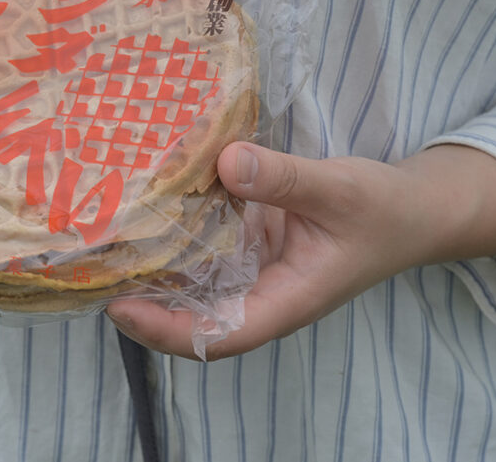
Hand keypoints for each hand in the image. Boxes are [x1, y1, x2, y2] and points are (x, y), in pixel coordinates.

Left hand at [107, 141, 495, 360]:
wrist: (410, 208)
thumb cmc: (383, 211)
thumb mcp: (338, 190)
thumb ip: (286, 180)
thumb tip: (227, 161)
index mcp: (285, 301)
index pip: (218, 333)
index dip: (166, 330)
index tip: (119, 308)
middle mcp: (259, 291)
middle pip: (190, 314)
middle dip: (140, 300)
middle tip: (85, 267)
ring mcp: (250, 268)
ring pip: (191, 279)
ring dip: (149, 265)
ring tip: (95, 239)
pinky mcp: (246, 241)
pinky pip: (203, 244)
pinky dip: (174, 229)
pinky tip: (141, 204)